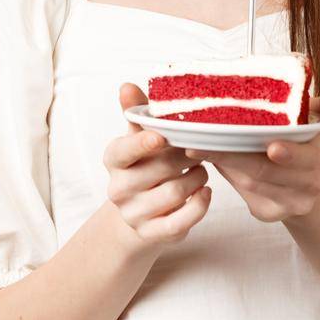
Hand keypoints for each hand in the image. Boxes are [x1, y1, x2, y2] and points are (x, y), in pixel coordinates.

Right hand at [102, 83, 212, 248]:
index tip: (161, 137)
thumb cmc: (145, 164)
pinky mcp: (151, 234)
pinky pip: (181, 222)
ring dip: (197, 178)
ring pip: (175, 193)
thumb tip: (126, 86)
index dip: (142, 143)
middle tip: (197, 150)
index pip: (123, 150)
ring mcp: (133, 214)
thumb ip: (137, 112)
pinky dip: (199, 206)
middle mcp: (118, 188)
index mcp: (113, 159)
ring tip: (201, 170)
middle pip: (159, 169)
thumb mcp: (139, 137)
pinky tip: (205, 193)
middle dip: (184, 157)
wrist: (139, 212)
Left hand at [184, 92, 319, 222]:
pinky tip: (210, 162)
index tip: (272, 147)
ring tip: (199, 146)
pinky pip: (246, 197)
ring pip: (252, 184)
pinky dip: (228, 178)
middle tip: (206, 142)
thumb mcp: (314, 120)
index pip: (305, 157)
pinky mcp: (270, 213)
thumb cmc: (301, 141)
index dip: (290, 154)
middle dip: (235, 156)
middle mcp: (310, 183)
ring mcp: (291, 202)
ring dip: (224, 165)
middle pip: (269, 172)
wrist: (304, 183)